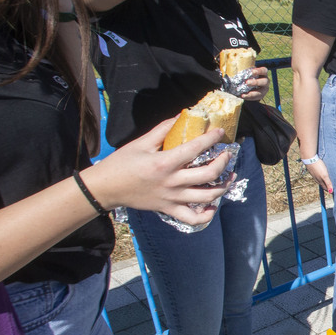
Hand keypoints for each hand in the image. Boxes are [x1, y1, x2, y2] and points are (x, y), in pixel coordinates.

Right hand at [85, 120, 233, 226]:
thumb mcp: (141, 142)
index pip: (195, 148)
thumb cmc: (122, 163)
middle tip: (228, 154)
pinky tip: (212, 205)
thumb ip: (163, 129)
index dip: (212, 138)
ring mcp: (172, 198)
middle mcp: (172, 182)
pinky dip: (207, 215)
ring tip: (230, 177)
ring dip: (223, 187)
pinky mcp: (169, 210)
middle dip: (224, 162)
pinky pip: (193, 219)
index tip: (220, 132)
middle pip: (209, 174)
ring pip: (207, 197)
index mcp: (164, 162)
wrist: (105, 188)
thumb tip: (181, 116)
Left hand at [240, 66, 269, 100]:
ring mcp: (264, 89)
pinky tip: (242, 96)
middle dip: (256, 82)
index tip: (252, 71)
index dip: (259, 71)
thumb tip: (229, 67)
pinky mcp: (260, 96)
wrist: (249, 85)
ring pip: (261, 92)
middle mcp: (265, 81)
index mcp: (263, 73)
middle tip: (246, 82)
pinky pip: (256, 98)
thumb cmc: (247, 76)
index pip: (264, 70)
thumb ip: (241, 70)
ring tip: (243, 94)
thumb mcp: (246, 72)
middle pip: (265, 81)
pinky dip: (249, 97)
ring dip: (252, 93)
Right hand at [303, 158, 332, 194]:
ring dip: (324, 181)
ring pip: (320, 180)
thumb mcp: (324, 175)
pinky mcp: (313, 170)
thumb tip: (330, 191)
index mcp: (320, 181)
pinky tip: (322, 174)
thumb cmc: (318, 167)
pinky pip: (318, 175)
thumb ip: (328, 183)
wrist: (309, 159)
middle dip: (327, 186)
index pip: (325, 187)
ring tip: (328, 181)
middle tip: (332, 186)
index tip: (334, 191)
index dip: (329, 189)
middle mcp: (317, 179)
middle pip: (322, 184)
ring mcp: (314, 174)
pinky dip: (321, 176)